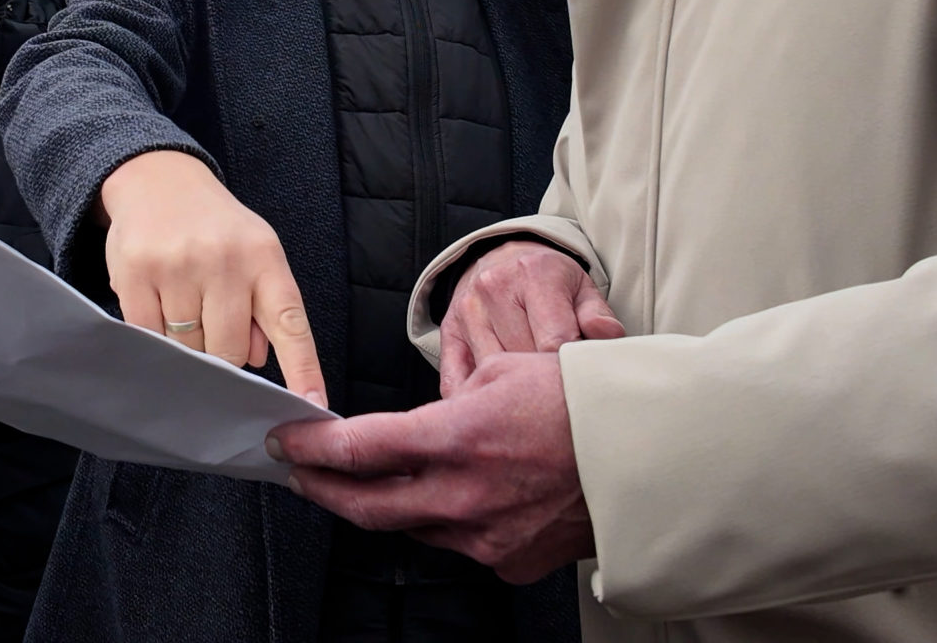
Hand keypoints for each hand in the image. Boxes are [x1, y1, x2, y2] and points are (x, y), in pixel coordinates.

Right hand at [98, 150, 326, 407]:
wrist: (158, 179)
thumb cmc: (215, 227)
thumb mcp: (254, 254)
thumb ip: (264, 308)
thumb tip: (260, 361)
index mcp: (264, 258)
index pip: (290, 323)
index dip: (303, 370)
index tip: (313, 407)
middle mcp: (224, 260)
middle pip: (229, 352)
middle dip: (222, 354)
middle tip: (211, 325)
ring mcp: (177, 266)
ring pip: (187, 348)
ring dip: (185, 341)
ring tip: (181, 301)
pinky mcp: (135, 273)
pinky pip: (148, 335)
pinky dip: (153, 332)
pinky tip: (155, 301)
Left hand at [272, 351, 591, 583]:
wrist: (650, 453)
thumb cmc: (581, 400)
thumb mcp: (502, 372)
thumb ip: (447, 406)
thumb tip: (417, 428)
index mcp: (458, 438)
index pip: (361, 448)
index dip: (314, 446)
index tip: (286, 441)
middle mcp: (465, 496)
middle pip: (369, 504)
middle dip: (324, 488)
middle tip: (299, 472)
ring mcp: (488, 538)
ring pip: (413, 527)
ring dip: (385, 505)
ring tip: (363, 484)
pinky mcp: (511, 563)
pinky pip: (458, 543)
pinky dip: (444, 520)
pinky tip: (446, 499)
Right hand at [439, 241, 623, 394]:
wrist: (502, 258)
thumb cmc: (549, 281)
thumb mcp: (580, 288)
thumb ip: (596, 314)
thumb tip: (609, 336)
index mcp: (534, 274)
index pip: (553, 339)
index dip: (567, 369)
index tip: (576, 382)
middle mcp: (494, 288)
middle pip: (522, 359)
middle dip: (542, 382)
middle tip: (557, 396)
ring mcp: (467, 310)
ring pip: (490, 373)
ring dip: (511, 392)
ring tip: (531, 402)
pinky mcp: (448, 332)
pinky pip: (456, 380)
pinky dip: (473, 400)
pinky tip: (493, 410)